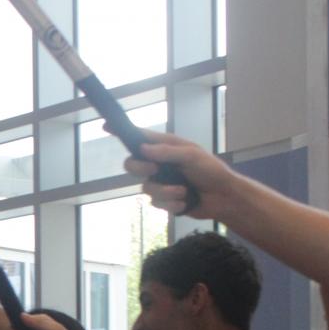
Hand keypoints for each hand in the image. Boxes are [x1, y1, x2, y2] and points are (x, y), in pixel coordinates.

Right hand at [121, 130, 238, 220]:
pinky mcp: (164, 199)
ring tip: (183, 192)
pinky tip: (185, 202)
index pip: (139, 138)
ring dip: (166, 192)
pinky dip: (172, 204)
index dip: (122, 132)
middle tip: (154, 170)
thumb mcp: (192, 156)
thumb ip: (167, 151)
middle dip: (140, 169)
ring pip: (146, 189)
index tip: (106, 126)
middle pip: (132, 165)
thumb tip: (143, 149)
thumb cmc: (211, 171)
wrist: (222, 197)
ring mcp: (160, 182)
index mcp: (165, 147)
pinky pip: (157, 203)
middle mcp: (159, 164)